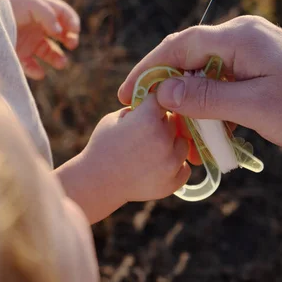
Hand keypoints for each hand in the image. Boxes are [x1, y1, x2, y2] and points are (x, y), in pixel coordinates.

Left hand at [10, 0, 79, 79]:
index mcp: (42, 11)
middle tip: (71, 44)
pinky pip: (31, 66)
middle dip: (69, 40)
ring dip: (58, 59)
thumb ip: (48, 15)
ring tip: (61, 63)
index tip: (74, 31)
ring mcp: (28, 41)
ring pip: (50, 53)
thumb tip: (59, 31)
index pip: (64, 15)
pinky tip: (40, 73)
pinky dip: (37, 71)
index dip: (72, 22)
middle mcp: (37, 26)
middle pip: (60, 35)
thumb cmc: (8, 6)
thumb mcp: (31, 4)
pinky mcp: (18, 54)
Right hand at [57, 95, 190, 222]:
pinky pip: (184, 167)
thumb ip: (139, 110)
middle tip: (145, 134)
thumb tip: (157, 105)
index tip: (148, 109)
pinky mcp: (172, 182)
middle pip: (174, 122)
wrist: (96, 183)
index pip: (162, 99)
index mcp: (148, 119)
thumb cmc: (102, 146)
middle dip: (162, 124)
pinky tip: (157, 166)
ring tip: (150, 151)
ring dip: (171, 145)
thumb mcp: (115, 118)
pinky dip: (174, 167)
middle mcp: (163, 139)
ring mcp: (170, 163)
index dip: (153, 104)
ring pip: (182, 144)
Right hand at [118, 15, 281, 162]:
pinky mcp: (262, 62)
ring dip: (190, 97)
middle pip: (189, 54)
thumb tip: (163, 92)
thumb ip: (205, 99)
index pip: (179, 47)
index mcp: (239, 39)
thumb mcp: (252, 108)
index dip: (149, 70)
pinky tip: (208, 123)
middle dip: (165, 83)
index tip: (128, 95)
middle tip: (144, 110)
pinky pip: (225, 77)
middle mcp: (243, 35)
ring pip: (206, 68)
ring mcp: (254, 47)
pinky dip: (212, 99)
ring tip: (177, 125)